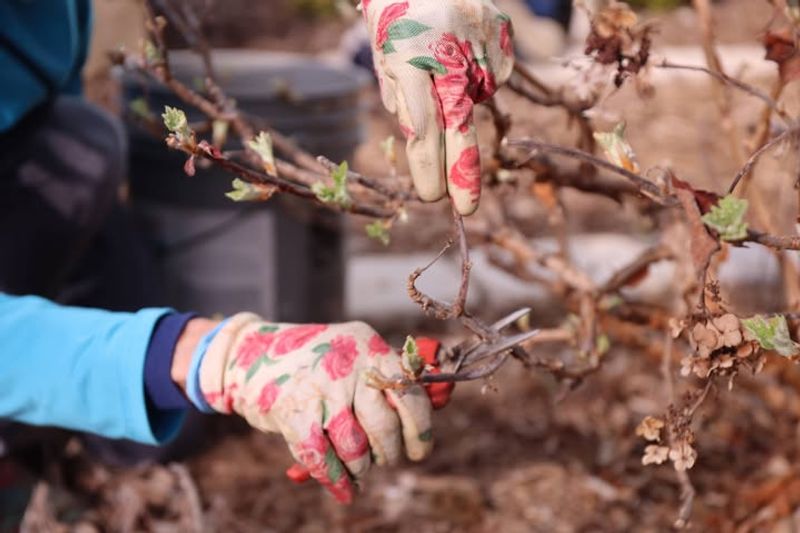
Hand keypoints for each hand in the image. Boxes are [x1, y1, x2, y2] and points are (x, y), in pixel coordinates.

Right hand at [196, 314, 432, 502]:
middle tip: (384, 459)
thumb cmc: (312, 363)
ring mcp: (321, 387)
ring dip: (361, 466)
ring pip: (356, 447)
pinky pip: (323, 459)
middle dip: (388, 453)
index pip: (410, 393)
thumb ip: (384, 381)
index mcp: (369, 346)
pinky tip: (343, 490)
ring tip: (359, 467)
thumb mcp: (350, 354)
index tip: (419, 450)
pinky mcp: (294, 411)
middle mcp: (349, 363)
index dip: (420, 429)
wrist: (249, 353)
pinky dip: (335, 480)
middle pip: (384, 425)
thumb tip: (426, 415)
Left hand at [363, 0, 514, 214]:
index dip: (428, 166)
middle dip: (462, 172)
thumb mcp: (387, 60)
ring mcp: (479, 42)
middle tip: (466, 208)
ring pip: (476, 98)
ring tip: (443, 65)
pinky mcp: (501, 33)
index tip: (433, 196)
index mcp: (410, 60)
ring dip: (461, 99)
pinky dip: (478, 78)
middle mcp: (449, 53)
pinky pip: (492, 77)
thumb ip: (404, 101)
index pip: (422, 127)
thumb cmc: (398, 22)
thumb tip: (425, 144)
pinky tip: (463, 53)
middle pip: (458, 124)